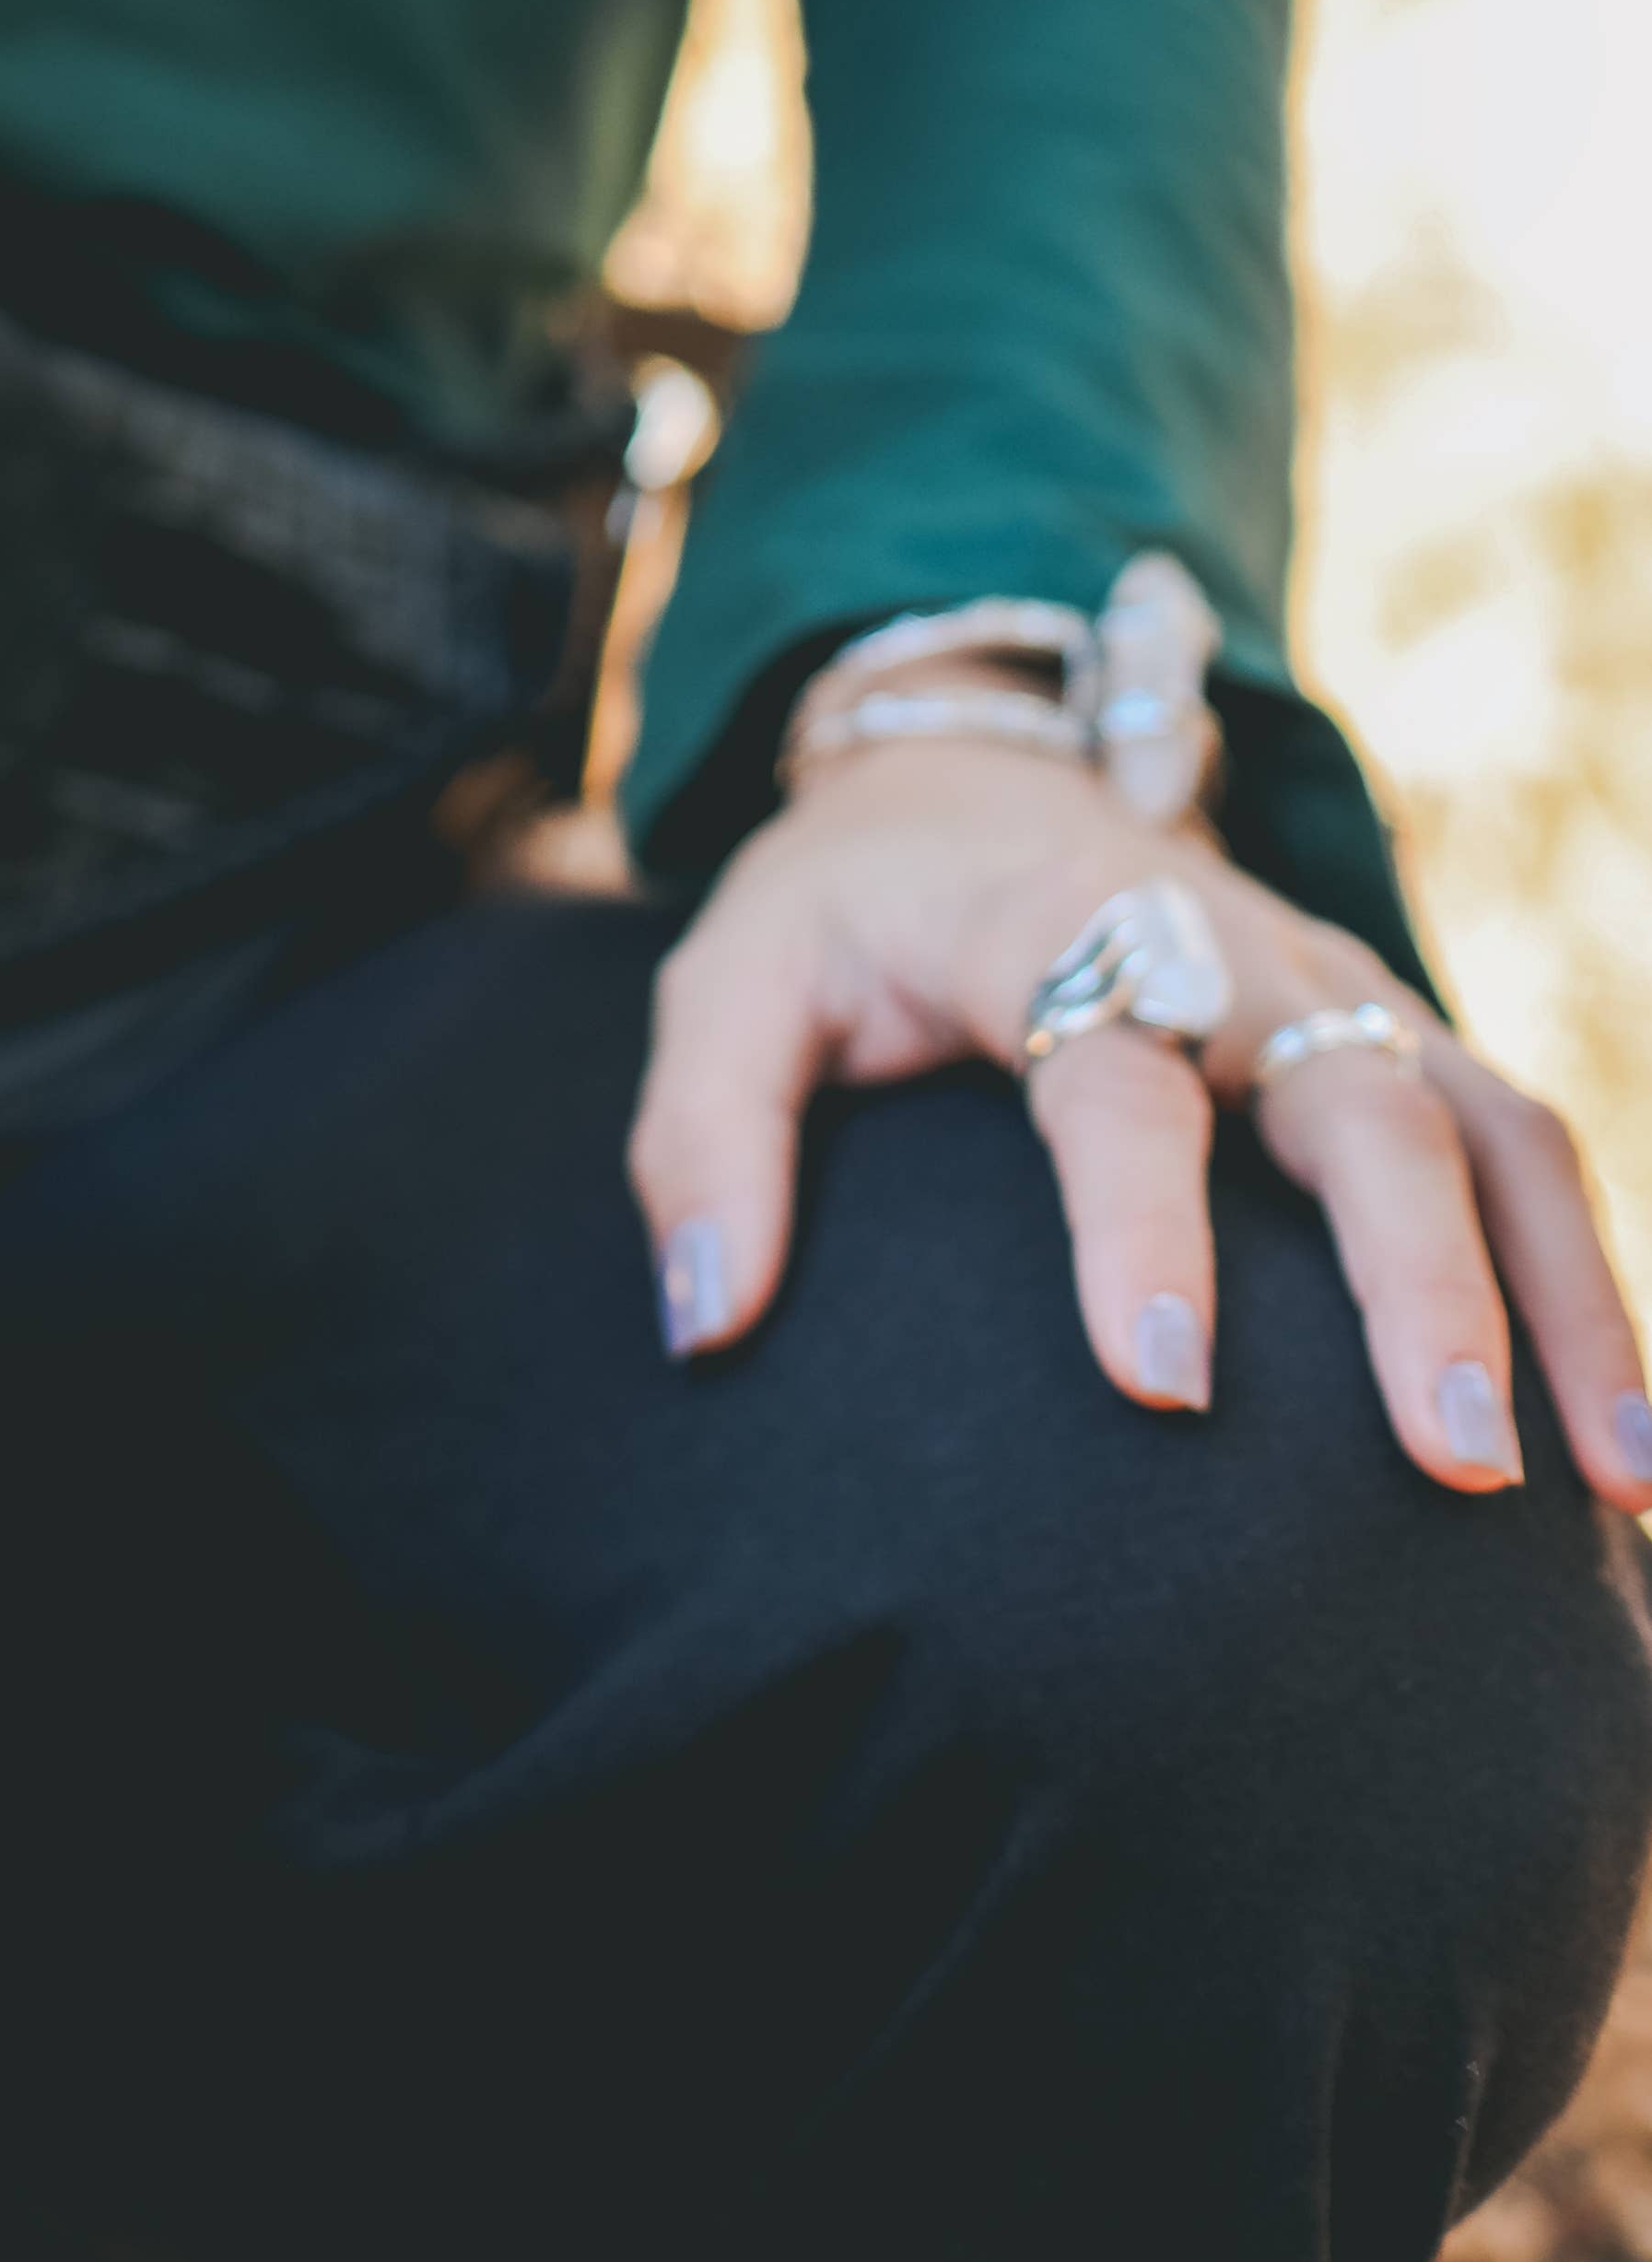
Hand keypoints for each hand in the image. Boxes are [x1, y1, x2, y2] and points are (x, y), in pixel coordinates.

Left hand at [629, 710, 1651, 1504]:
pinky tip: (1623, 1437)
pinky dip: (1588, 1275)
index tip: (1163, 1385)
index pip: (1116, 1080)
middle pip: (1359, 1103)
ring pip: (1487, 1126)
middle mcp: (1227, 949)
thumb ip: (701, 1138)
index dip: (1140, 1228)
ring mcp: (1330, 987)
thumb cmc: (841, 910)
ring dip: (1565, 1293)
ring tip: (1617, 1489)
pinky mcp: (1387, 1030)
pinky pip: (1521, 1145)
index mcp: (1053, 925)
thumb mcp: (729, 980)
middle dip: (1421, 1281)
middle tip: (1452, 1461)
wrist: (961, 772)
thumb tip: (702, 1323)